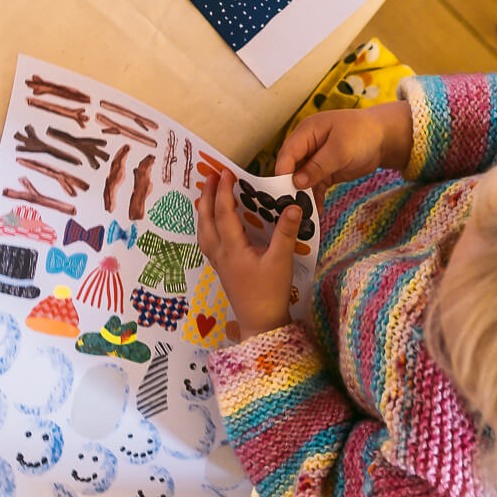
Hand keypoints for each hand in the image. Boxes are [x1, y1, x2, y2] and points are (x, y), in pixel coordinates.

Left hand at [196, 168, 301, 338]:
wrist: (261, 324)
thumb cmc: (270, 293)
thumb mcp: (281, 261)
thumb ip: (285, 232)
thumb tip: (293, 205)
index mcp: (232, 248)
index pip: (224, 213)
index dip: (224, 191)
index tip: (226, 172)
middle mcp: (220, 253)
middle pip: (207, 219)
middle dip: (208, 196)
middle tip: (211, 176)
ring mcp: (218, 262)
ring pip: (203, 231)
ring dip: (203, 211)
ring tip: (206, 196)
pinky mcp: (221, 270)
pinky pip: (207, 242)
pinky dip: (206, 227)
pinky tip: (211, 226)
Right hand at [275, 101, 412, 210]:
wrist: (384, 138)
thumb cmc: (362, 134)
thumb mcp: (340, 149)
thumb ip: (318, 166)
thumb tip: (296, 182)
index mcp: (306, 132)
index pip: (287, 153)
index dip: (282, 171)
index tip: (281, 192)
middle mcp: (306, 145)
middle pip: (291, 167)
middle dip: (290, 186)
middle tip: (290, 207)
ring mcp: (314, 159)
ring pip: (302, 179)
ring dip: (303, 195)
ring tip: (304, 214)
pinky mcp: (324, 171)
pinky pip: (315, 186)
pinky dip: (315, 198)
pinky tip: (317, 211)